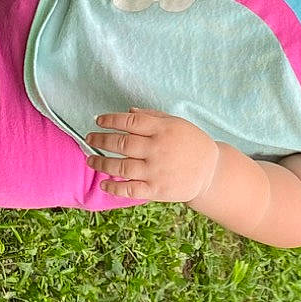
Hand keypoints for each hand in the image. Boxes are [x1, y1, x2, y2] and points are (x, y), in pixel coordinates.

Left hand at [86, 110, 220, 202]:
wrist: (211, 171)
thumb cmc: (192, 143)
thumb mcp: (176, 123)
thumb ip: (152, 116)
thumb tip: (128, 112)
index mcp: (162, 129)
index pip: (130, 122)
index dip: (111, 120)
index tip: (99, 120)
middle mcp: (157, 149)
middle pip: (121, 144)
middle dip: (101, 140)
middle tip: (89, 138)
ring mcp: (156, 171)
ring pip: (121, 167)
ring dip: (101, 163)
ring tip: (90, 160)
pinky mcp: (156, 190)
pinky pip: (130, 189)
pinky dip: (114, 188)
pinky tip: (103, 184)